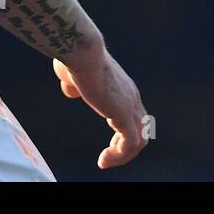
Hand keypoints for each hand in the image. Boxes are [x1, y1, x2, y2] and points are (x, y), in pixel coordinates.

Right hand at [53, 50, 149, 168]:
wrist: (82, 52)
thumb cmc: (76, 59)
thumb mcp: (73, 74)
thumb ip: (74, 84)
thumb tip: (71, 90)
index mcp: (124, 88)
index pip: (134, 116)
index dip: (124, 134)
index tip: (110, 146)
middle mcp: (132, 97)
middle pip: (142, 130)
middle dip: (127, 147)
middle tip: (108, 156)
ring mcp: (130, 106)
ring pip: (140, 140)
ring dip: (124, 156)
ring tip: (105, 161)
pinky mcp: (123, 114)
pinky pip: (130, 143)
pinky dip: (120, 156)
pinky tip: (103, 160)